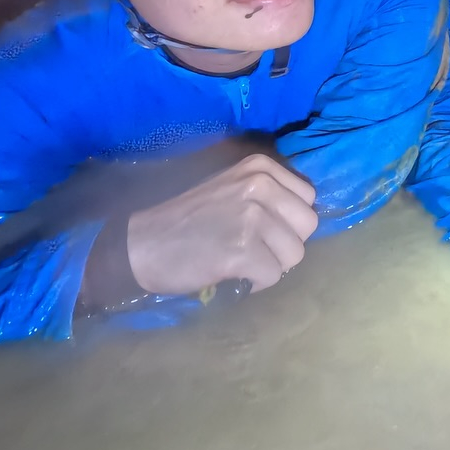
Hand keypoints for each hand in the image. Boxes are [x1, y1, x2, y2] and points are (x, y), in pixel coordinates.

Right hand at [126, 153, 317, 296]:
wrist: (141, 244)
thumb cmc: (188, 219)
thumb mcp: (233, 187)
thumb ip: (270, 194)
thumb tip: (305, 216)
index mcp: (260, 166)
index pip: (308, 198)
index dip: (288, 220)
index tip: (262, 229)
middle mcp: (260, 185)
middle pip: (307, 226)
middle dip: (284, 244)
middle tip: (252, 248)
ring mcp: (252, 217)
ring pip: (294, 255)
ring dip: (270, 265)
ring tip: (239, 260)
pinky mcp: (243, 250)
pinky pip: (273, 276)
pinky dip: (255, 283)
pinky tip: (231, 274)